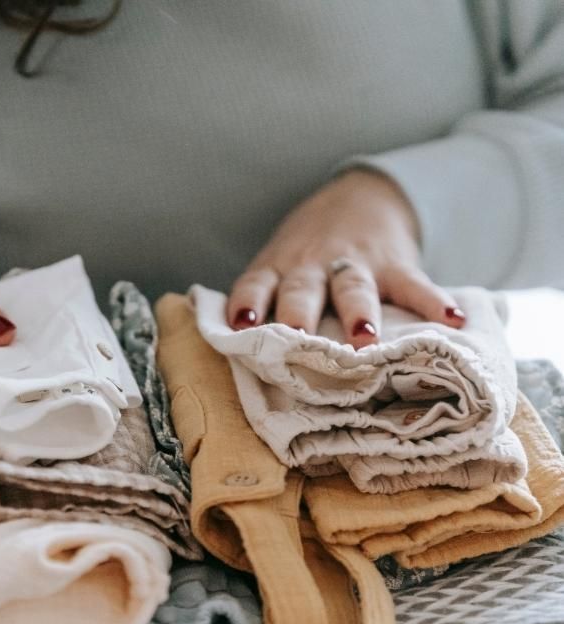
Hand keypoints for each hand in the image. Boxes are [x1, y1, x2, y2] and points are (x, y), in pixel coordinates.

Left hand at [227, 169, 465, 346]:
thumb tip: (241, 359)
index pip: (256, 283)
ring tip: (365, 338)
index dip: (247, 301)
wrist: (360, 196)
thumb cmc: (307, 252)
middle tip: (297, 338)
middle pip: (303, 289)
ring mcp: (355, 264)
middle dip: (299, 313)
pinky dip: (434, 303)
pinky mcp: (395, 265)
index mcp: (278, 268)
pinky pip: (414, 285)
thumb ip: (265, 303)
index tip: (240, 322)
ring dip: (359, 313)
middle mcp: (312, 267)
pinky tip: (451, 320)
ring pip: (354, 288)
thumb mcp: (279, 265)